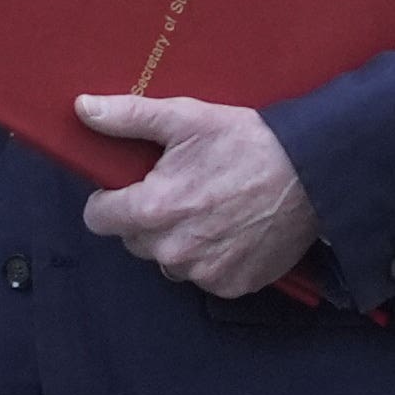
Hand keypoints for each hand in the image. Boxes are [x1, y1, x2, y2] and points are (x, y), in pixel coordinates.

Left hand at [76, 95, 319, 295]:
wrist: (311, 173)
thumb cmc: (247, 142)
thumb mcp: (186, 118)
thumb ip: (128, 117)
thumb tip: (83, 108)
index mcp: (153, 209)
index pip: (98, 219)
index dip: (109, 200)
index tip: (129, 188)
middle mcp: (173, 250)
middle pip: (134, 241)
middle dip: (147, 218)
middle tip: (181, 191)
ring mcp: (203, 273)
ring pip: (168, 261)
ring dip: (179, 241)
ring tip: (209, 210)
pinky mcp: (231, 285)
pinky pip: (203, 276)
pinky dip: (212, 258)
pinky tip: (231, 230)